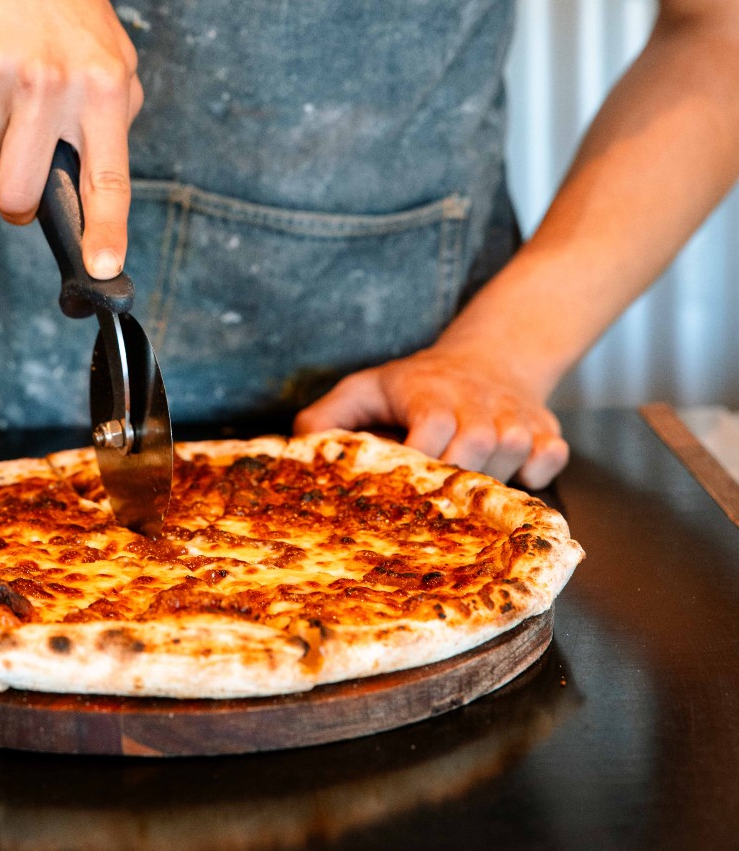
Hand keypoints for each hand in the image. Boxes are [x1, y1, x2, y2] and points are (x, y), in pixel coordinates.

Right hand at [0, 0, 142, 277]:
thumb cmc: (65, 13)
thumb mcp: (113, 56)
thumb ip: (113, 122)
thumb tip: (97, 195)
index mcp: (105, 87)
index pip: (107, 177)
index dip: (105, 231)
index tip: (102, 270)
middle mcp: (53, 83)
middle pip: (18, 190)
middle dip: (15, 202)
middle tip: (20, 185)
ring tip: (11, 87)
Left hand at [294, 341, 567, 488]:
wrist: (490, 357)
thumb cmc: (417, 384)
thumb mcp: (366, 389)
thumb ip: (329, 417)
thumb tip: (299, 446)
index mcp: (430, 395)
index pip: (431, 432)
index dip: (420, 462)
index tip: (406, 486)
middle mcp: (476, 403)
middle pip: (475, 450)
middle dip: (455, 478)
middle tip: (437, 494)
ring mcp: (515, 417)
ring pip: (514, 456)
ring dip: (492, 477)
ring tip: (467, 481)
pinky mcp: (546, 430)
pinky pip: (551, 459)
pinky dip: (538, 472)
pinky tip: (513, 471)